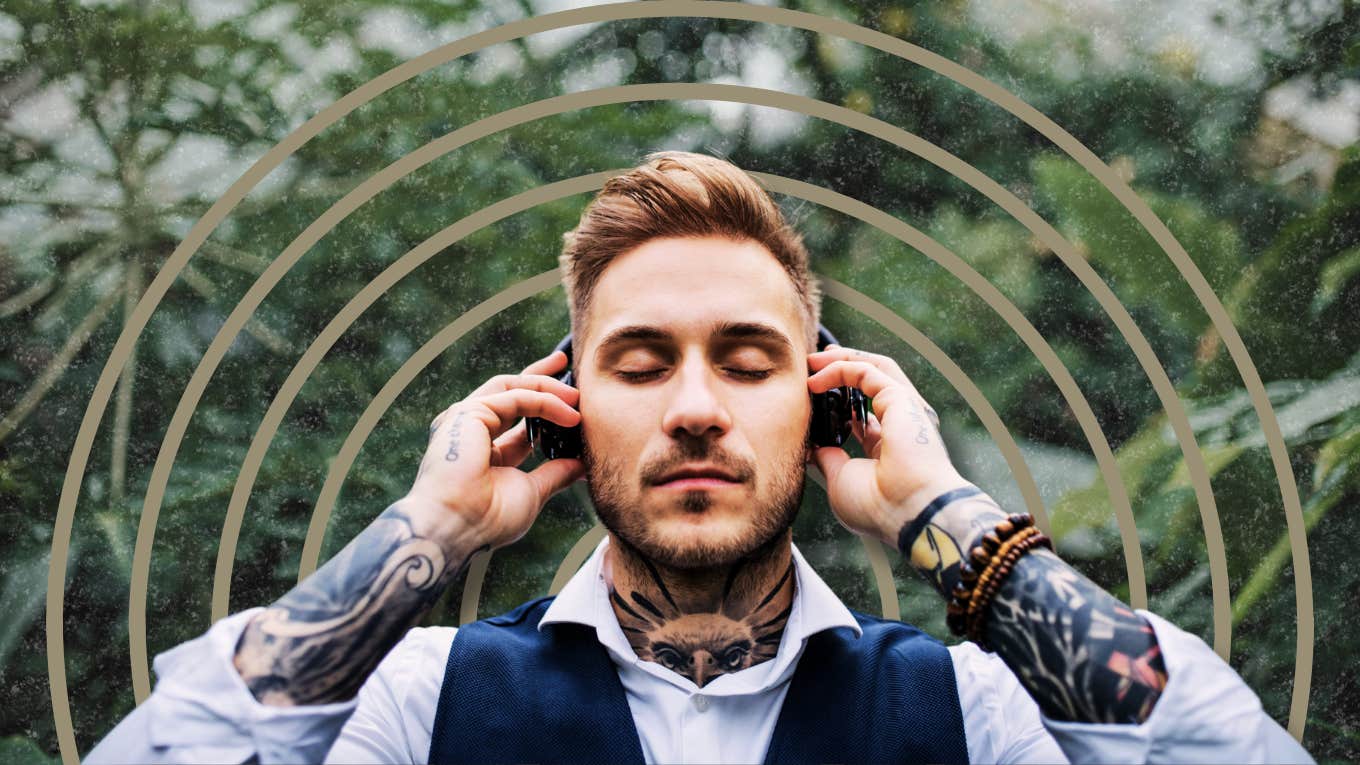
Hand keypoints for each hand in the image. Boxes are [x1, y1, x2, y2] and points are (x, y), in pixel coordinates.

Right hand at [405, 350, 584, 549]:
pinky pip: (516, 398)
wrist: (458, 527)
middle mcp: (471, 429)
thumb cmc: (489, 518)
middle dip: (539, 376)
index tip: (570, 399)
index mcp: (483, 449)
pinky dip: (545, 401)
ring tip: (577, 397)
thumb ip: (554, 474)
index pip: (518, 418)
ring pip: (512, 388)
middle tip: (565, 365)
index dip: (546, 406)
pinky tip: (568, 412)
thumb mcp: (531, 492)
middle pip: (509, 391)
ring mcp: (466, 419)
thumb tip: (582, 466)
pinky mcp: (469, 412)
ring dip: (547, 388)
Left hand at [806, 345, 971, 546]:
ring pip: (873, 368)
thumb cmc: (877, 506)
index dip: (838, 403)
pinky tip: (815, 380)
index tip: (811, 398)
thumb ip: (828, 458)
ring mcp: (904, 410)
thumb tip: (812, 446)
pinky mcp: (900, 399)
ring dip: (840, 360)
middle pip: (871, 384)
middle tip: (813, 365)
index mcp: (888, 449)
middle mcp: (900, 425)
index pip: (863, 416)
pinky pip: (866, 371)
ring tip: (812, 360)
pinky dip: (839, 369)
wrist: (907, 512)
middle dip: (841, 369)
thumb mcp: (841, 481)